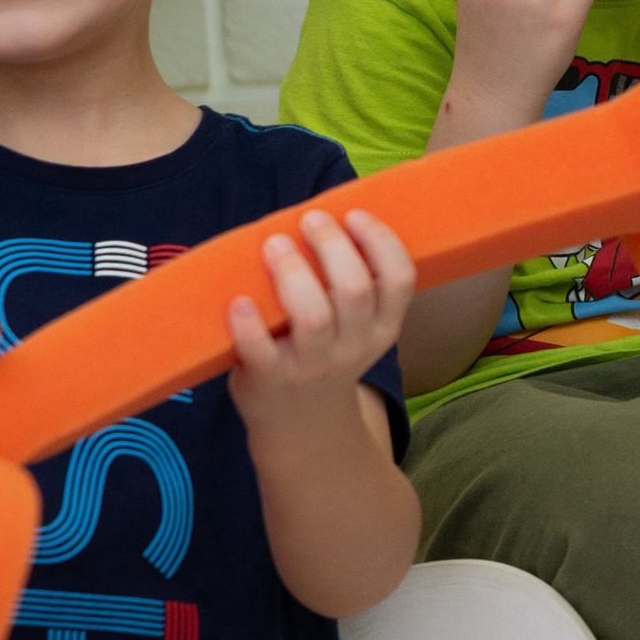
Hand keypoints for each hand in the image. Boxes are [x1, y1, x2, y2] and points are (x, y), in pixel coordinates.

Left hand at [226, 209, 414, 443]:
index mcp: (384, 328)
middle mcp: (355, 347)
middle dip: (331, 246)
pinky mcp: (271, 380)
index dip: (381, 242)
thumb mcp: (359, 330)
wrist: (302, 425)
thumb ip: (354, 287)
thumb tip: (324, 217)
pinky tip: (238, 301)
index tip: (355, 214)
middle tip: (310, 220)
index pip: (400, 279)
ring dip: (292, 272)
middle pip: (353, 290)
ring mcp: (313, 366)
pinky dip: (248, 324)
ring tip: (274, 244)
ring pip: (313, 316)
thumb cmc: (325, 355)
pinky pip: (261, 351)